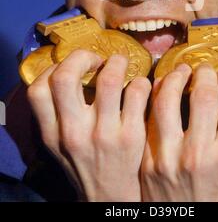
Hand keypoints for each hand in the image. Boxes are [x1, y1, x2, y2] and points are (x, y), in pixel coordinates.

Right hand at [27, 50, 150, 200]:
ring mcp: (103, 135)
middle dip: (82, 56)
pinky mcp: (132, 137)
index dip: (55, 68)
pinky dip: (141, 82)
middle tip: (97, 59)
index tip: (73, 68)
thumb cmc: (85, 164)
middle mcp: (74, 133)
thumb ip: (57, 113)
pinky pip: (137, 92)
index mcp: (52, 134)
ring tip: (121, 65)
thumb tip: (66, 69)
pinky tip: (139, 87)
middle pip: (66, 76)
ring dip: (117, 63)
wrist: (110, 198)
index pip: (38, 89)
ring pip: (109, 79)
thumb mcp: (59, 144)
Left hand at [141, 63, 217, 201]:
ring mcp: (169, 156)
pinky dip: (153, 95)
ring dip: (175, 77)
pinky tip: (158, 88)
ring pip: (168, 98)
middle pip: (204, 94)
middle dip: (205, 74)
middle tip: (204, 70)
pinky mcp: (148, 159)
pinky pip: (148, 116)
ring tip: (180, 72)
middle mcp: (199, 153)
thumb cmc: (215, 201)